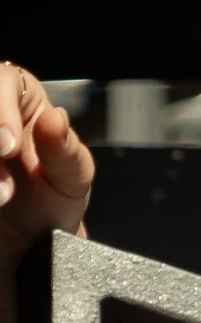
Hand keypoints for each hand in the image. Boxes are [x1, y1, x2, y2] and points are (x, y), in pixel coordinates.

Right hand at [0, 63, 95, 272]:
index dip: (1, 110)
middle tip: (2, 191)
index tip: (9, 147)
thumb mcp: (71, 180)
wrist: (27, 242)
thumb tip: (55, 117)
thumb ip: (65, 149)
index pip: (2, 80)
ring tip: (0, 201)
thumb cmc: (52, 201)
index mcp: (21, 97)